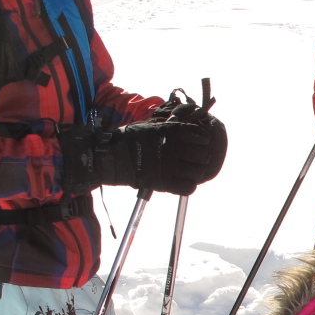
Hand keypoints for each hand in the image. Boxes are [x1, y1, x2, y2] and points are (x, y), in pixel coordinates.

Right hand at [61, 118, 224, 196]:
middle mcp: (172, 149)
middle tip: (195, 159)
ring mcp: (169, 167)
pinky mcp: (164, 184)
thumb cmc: (131, 139)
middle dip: (201, 157)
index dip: (202, 139)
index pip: (200, 135)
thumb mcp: (152, 126)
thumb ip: (171, 129)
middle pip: (203, 155)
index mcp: (171, 132)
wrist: (111, 156)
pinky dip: (188, 186)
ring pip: (198, 172)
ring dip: (196, 172)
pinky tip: (182, 181)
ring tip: (188, 171)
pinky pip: (189, 188)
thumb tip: (190, 130)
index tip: (199, 142)